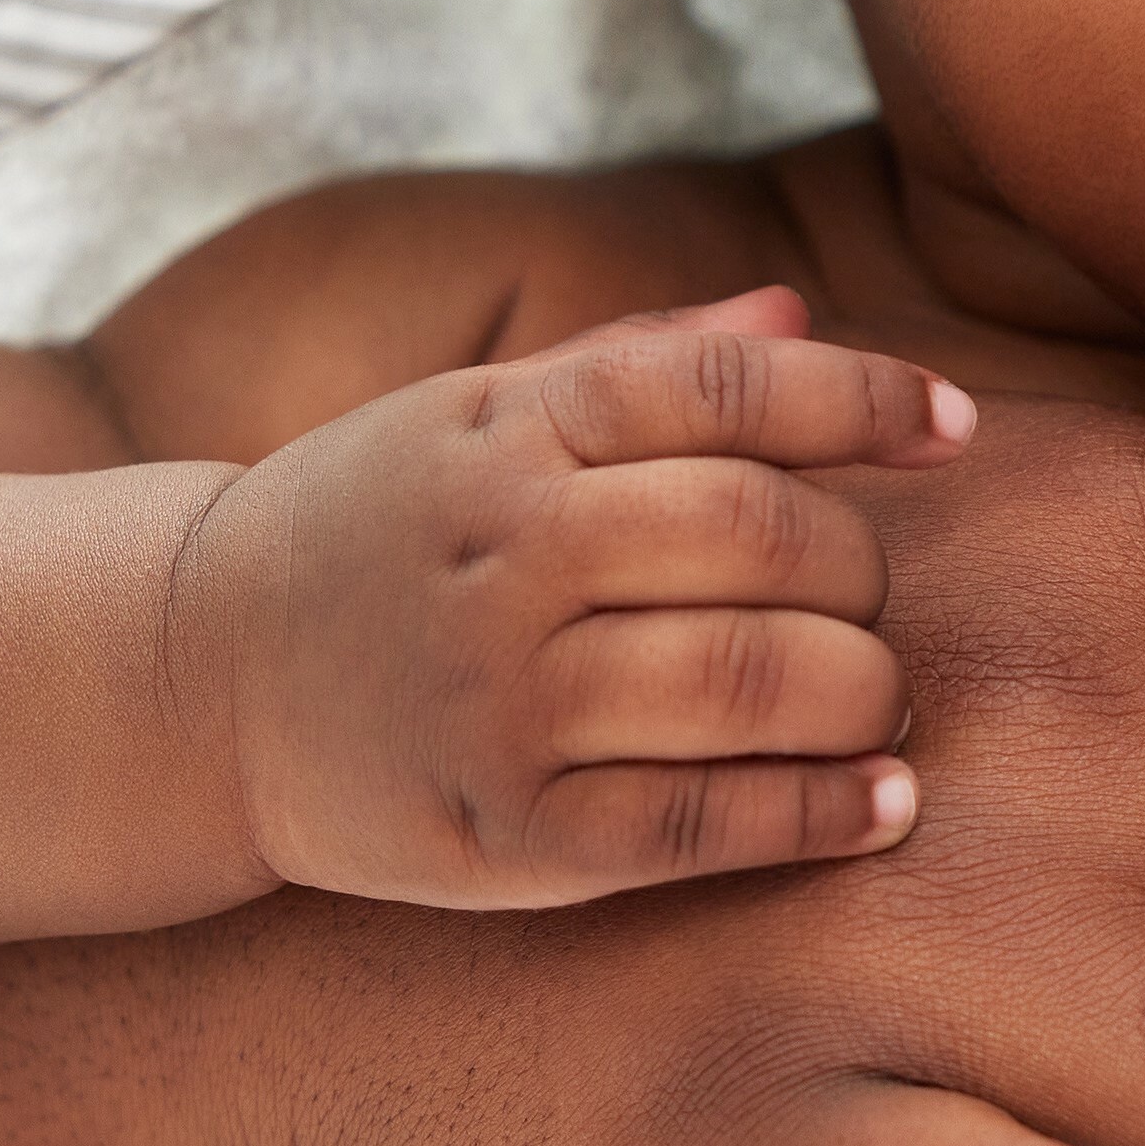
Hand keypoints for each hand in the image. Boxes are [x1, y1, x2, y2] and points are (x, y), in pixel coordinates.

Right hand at [170, 287, 970, 905]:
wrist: (192, 679)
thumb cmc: (378, 531)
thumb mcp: (477, 411)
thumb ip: (641, 362)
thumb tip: (802, 312)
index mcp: (512, 428)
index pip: (731, 389)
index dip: (868, 401)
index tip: (952, 431)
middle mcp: (508, 552)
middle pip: (767, 538)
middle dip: (864, 569)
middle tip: (869, 599)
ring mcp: (501, 698)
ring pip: (751, 679)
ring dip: (862, 692)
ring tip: (878, 700)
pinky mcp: (505, 833)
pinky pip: (704, 821)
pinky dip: (819, 814)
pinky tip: (880, 803)